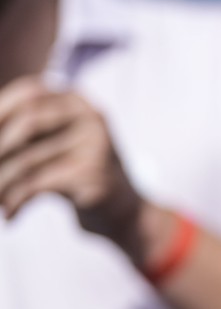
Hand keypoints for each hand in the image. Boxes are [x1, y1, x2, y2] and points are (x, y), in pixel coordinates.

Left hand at [0, 78, 145, 248]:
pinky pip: (37, 186)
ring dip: (2, 183)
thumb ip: (24, 129)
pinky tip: (11, 214)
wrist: (121, 209)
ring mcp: (95, 146)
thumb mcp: (53, 141)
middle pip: (27, 122)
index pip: (29, 93)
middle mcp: (91, 117)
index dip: (0, 112)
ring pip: (27, 160)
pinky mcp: (92, 175)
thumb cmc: (75, 171)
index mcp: (77, 101)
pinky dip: (16, 201)